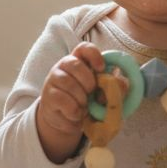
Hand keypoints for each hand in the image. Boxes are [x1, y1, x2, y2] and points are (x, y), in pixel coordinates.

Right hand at [35, 42, 104, 161]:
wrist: (68, 120)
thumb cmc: (88, 101)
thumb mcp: (104, 93)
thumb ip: (115, 86)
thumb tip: (118, 82)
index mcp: (80, 60)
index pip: (84, 48)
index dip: (94, 55)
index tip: (101, 68)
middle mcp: (64, 66)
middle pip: (75, 65)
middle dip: (88, 82)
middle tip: (91, 93)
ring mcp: (54, 79)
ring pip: (69, 84)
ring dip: (82, 99)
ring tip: (84, 107)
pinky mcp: (48, 96)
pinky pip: (64, 101)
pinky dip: (74, 111)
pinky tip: (75, 114)